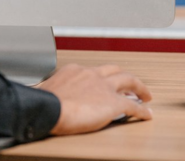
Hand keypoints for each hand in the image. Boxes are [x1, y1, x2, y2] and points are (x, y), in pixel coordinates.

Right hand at [36, 64, 152, 134]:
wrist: (50, 108)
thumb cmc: (43, 102)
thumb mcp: (43, 90)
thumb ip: (47, 90)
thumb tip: (38, 94)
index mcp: (75, 70)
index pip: (92, 71)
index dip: (101, 77)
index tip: (102, 83)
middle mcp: (92, 74)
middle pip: (115, 70)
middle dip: (124, 76)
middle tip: (131, 84)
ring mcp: (104, 88)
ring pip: (129, 81)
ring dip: (139, 87)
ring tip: (145, 95)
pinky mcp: (114, 103)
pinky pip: (133, 106)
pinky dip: (142, 110)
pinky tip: (146, 115)